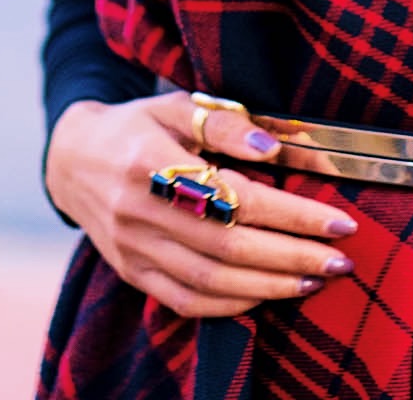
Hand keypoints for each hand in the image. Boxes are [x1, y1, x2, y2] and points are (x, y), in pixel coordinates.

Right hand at [44, 88, 358, 317]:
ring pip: (209, 281)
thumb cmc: (137, 125)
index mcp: (152, 161)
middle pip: (227, 247)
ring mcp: (133, 248)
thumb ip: (225, 122)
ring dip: (268, 286)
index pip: (234, 197)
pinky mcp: (131, 272)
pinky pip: (184, 301)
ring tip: (313, 280)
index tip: (336, 221)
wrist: (73, 158)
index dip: (290, 214)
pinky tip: (265, 295)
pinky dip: (229, 305)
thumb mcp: (177, 105)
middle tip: (339, 260)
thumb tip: (273, 146)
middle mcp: (140, 211)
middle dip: (291, 257)